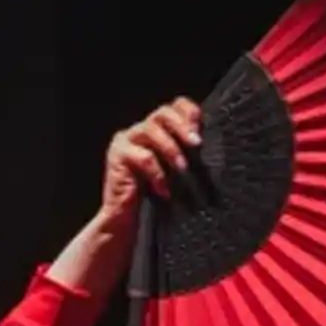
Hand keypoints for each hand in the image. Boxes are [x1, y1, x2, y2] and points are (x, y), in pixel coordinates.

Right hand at [101, 98, 202, 225]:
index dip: (190, 112)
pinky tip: (164, 190)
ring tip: (183, 168)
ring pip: (150, 129)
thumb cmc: (156, 197)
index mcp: (158, 130)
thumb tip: (207, 144)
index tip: (201, 131)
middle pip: (162, 112)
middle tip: (197, 144)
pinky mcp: (118, 155)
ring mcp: (127, 140)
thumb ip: (187, 153)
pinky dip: (158, 173)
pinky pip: (143, 157)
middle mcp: (141, 130)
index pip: (175, 106)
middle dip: (182, 126)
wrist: (127, 220)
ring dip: (171, 149)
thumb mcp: (177, 172)